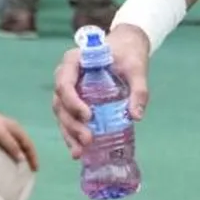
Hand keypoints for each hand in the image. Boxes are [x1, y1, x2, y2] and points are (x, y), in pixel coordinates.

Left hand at [0, 108, 38, 169]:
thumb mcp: (0, 134)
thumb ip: (11, 145)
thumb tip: (23, 159)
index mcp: (16, 128)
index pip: (29, 144)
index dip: (33, 157)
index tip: (35, 171)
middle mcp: (11, 129)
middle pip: (23, 144)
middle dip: (28, 156)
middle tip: (30, 171)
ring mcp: (3, 132)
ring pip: (15, 145)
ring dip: (19, 156)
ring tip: (19, 168)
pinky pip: (6, 147)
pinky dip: (10, 154)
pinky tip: (6, 160)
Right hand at [52, 23, 152, 158]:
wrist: (126, 47)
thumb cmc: (128, 54)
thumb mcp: (136, 69)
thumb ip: (139, 90)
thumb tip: (137, 117)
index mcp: (74, 60)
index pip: (64, 83)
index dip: (72, 102)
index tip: (88, 116)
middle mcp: (66, 74)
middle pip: (60, 102)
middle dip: (71, 124)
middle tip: (88, 139)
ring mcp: (68, 88)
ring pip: (61, 113)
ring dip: (68, 133)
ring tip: (79, 152)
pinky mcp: (74, 100)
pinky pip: (68, 117)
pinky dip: (71, 134)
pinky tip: (78, 151)